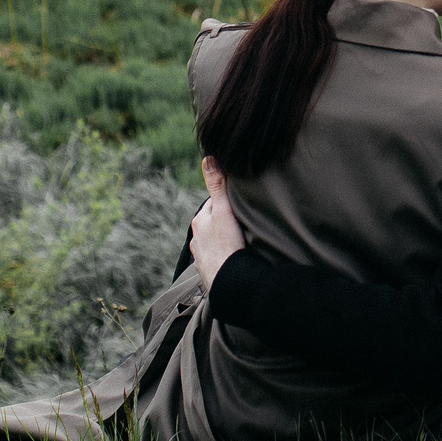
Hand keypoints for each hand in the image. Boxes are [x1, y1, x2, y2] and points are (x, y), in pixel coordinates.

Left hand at [188, 156, 247, 285]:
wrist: (229, 282)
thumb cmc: (227, 244)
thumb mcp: (223, 210)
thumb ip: (216, 185)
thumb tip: (208, 158)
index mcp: (200, 221)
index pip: (214, 204)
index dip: (228, 202)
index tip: (241, 204)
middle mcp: (197, 238)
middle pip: (214, 223)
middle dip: (225, 222)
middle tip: (244, 222)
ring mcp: (202, 256)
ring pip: (215, 241)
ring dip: (225, 240)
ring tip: (241, 241)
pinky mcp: (209, 271)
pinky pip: (218, 258)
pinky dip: (225, 256)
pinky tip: (235, 257)